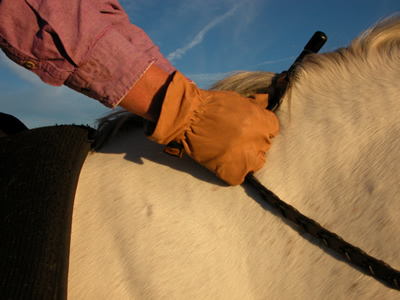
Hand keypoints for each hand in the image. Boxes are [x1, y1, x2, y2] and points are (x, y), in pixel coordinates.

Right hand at [148, 71, 278, 184]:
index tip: (250, 131)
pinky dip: (230, 172)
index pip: (273, 130)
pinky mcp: (232, 171)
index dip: (260, 130)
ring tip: (230, 154)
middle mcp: (258, 140)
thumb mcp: (238, 99)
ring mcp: (246, 157)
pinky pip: (238, 177)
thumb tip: (266, 101)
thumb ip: (254, 105)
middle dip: (252, 144)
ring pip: (256, 164)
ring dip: (246, 160)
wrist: (189, 117)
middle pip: (264, 147)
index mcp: (261, 121)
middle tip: (236, 141)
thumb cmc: (211, 105)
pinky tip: (221, 163)